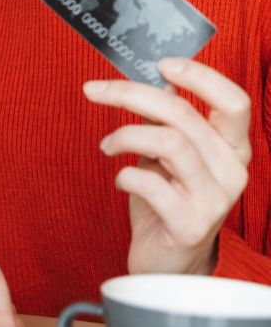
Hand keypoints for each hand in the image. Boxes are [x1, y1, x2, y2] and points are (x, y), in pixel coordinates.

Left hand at [83, 58, 251, 275]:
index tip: (162, 64)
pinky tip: (120, 179)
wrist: (167, 262)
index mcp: (231, 148)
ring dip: (125, 134)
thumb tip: (154, 78)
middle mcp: (232, 172)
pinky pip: (151, 184)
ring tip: (107, 145)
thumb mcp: (168, 154)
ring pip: (169, 142)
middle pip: (183, 114)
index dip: (200, 76)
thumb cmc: (166, 200)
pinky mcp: (190, 225)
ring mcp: (215, 200)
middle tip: (94, 90)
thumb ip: (167, 119)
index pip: (233, 102)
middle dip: (129, 94)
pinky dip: (125, 174)